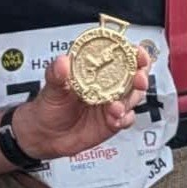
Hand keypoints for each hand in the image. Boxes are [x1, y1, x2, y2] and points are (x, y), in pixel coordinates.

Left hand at [11, 49, 150, 161]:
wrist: (45, 135)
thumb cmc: (49, 105)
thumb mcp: (50, 87)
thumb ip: (56, 74)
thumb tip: (62, 62)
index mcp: (95, 69)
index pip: (119, 55)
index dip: (132, 52)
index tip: (136, 52)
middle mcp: (108, 84)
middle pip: (134, 75)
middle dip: (141, 75)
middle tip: (138, 79)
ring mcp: (112, 103)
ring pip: (134, 97)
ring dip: (131, 99)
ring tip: (116, 106)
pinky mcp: (113, 121)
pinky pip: (127, 119)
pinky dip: (124, 118)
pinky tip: (114, 120)